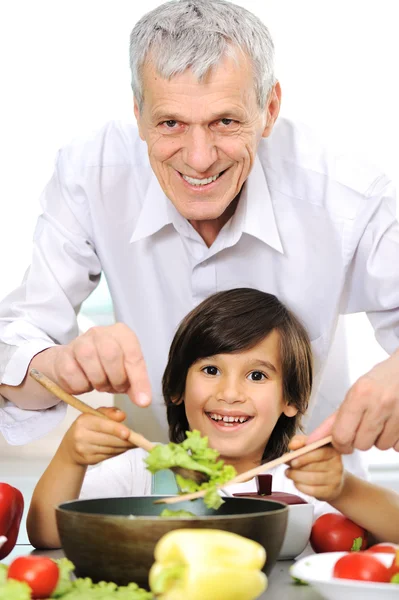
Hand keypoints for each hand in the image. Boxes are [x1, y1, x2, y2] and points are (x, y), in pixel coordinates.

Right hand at [32, 323, 150, 406]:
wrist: (71, 362)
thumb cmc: (103, 366)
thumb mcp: (124, 372)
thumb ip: (135, 385)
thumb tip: (143, 400)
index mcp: (121, 333)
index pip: (133, 355)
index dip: (139, 380)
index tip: (142, 401)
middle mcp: (100, 333)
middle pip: (111, 355)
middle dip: (116, 378)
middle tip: (116, 387)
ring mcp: (79, 342)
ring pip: (91, 364)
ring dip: (99, 382)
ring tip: (100, 384)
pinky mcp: (62, 355)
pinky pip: (73, 375)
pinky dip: (81, 386)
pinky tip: (84, 382)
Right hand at [59, 407, 132, 465]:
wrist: (70, 447)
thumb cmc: (87, 427)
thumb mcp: (96, 415)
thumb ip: (109, 413)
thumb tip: (122, 415)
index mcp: (83, 421)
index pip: (102, 425)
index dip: (116, 429)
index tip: (129, 433)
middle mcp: (81, 435)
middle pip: (108, 439)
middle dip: (126, 440)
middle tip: (139, 439)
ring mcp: (84, 449)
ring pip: (110, 449)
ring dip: (124, 447)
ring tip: (133, 443)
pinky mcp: (88, 460)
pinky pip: (108, 456)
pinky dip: (118, 452)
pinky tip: (123, 448)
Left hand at [285, 435, 344, 501]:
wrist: (332, 480)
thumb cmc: (317, 460)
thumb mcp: (309, 446)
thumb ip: (299, 441)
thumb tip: (292, 445)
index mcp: (333, 449)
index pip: (320, 452)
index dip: (304, 456)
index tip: (291, 460)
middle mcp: (337, 464)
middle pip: (315, 466)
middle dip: (297, 468)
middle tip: (287, 468)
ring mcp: (336, 479)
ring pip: (312, 478)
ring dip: (296, 477)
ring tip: (289, 474)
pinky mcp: (331, 491)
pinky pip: (313, 490)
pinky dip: (301, 486)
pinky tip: (296, 482)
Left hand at [307, 351, 398, 452]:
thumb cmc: (379, 381)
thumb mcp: (354, 393)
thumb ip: (335, 418)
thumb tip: (315, 438)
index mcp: (359, 394)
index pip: (342, 434)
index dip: (340, 443)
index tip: (342, 442)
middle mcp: (379, 404)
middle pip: (362, 444)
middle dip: (360, 439)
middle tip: (363, 425)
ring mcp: (398, 413)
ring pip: (380, 446)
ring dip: (378, 439)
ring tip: (380, 421)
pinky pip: (397, 446)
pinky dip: (393, 440)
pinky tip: (392, 424)